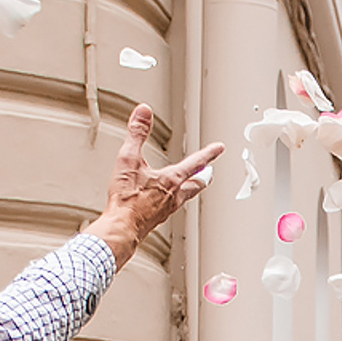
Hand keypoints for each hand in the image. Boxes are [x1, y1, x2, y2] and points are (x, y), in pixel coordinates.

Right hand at [90, 104, 222, 262]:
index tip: (219, 148)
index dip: (209, 154)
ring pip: (185, 198)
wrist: (121, 228)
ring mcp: (167, 210)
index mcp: (172, 180)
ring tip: (191, 186)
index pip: (196, 163)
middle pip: (196, 185)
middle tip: (210, 173)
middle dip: (204, 177)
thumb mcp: (129, 159)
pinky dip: (174, 201)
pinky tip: (166, 203)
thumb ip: (137, 133)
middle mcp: (174, 197)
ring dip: (190, 189)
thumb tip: (143, 112)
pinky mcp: (157, 220)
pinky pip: (171, 208)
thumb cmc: (126, 200)